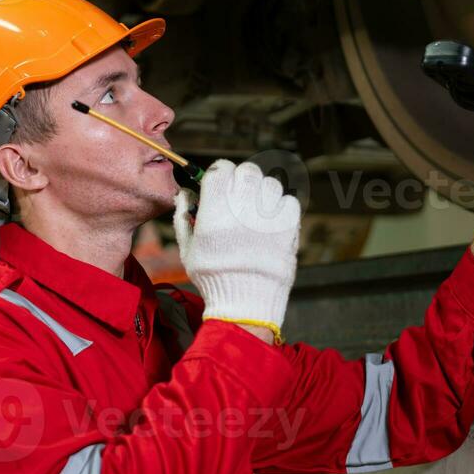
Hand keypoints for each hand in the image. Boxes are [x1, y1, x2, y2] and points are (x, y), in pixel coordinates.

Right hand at [173, 160, 301, 337]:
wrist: (246, 303)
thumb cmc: (214, 277)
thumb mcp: (188, 250)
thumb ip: (183, 218)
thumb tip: (185, 195)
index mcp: (215, 211)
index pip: (220, 169)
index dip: (219, 172)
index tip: (219, 181)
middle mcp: (243, 209)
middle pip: (248, 171)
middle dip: (241, 179)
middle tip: (239, 195)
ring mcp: (269, 217)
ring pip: (271, 184)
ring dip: (262, 192)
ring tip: (256, 210)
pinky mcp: (289, 228)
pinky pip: (289, 202)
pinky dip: (281, 207)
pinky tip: (271, 221)